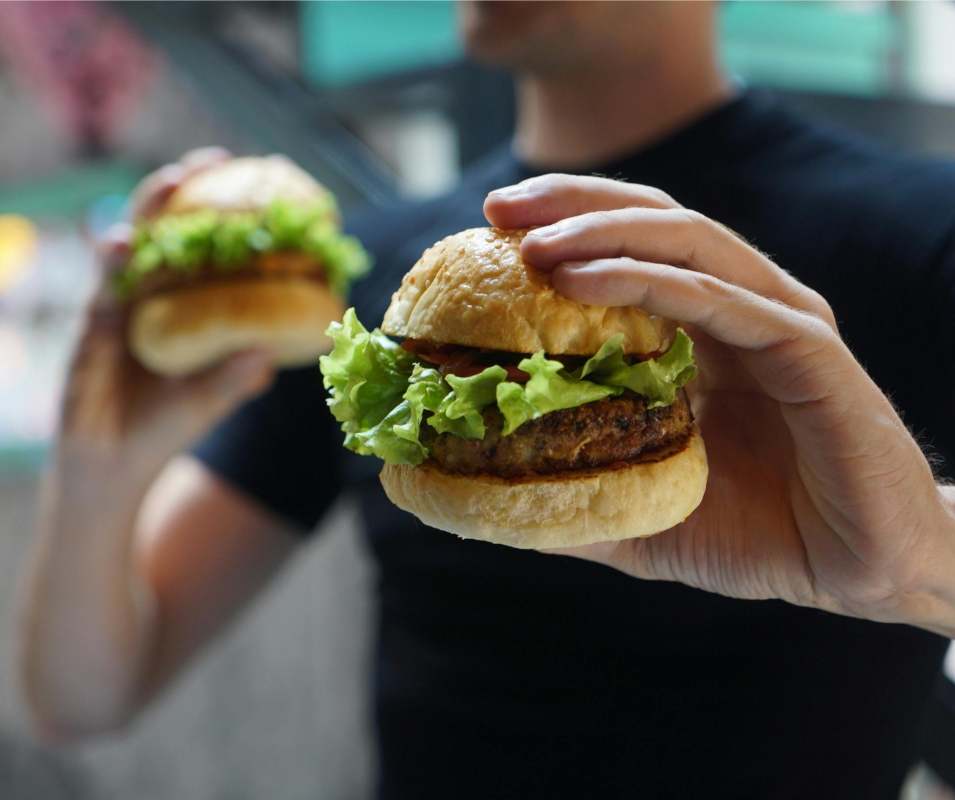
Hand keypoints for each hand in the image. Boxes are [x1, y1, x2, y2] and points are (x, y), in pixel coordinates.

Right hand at [60, 147, 273, 469]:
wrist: (111, 467)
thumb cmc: (164, 430)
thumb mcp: (208, 404)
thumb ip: (234, 379)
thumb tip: (271, 354)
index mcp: (184, 308)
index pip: (203, 249)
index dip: (223, 214)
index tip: (256, 179)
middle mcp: (152, 297)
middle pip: (165, 230)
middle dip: (182, 190)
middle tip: (210, 159)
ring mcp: (120, 306)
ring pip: (132, 243)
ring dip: (149, 208)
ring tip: (173, 180)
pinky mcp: (92, 326)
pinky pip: (102, 285)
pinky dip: (110, 262)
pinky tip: (119, 244)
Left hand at [484, 175, 954, 635]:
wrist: (863, 572)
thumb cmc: (758, 537)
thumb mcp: (642, 516)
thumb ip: (575, 496)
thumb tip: (486, 497)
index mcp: (705, 330)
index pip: (631, 248)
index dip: (564, 225)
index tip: (488, 229)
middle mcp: (742, 308)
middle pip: (654, 220)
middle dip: (572, 204)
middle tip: (496, 210)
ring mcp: (779, 320)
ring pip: (686, 241)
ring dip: (602, 233)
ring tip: (532, 245)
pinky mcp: (808, 349)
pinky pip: (719, 299)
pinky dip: (648, 281)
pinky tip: (581, 281)